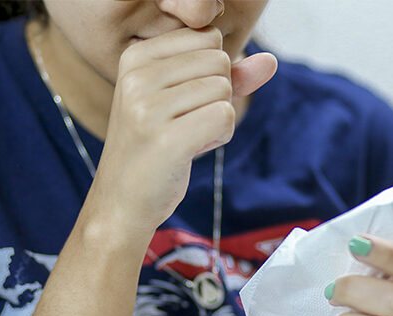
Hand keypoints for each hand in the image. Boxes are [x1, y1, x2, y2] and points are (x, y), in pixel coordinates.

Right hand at [84, 25, 277, 234]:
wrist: (121, 201)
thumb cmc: (154, 146)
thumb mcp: (184, 100)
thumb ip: (227, 76)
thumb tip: (271, 61)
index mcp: (135, 56)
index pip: (208, 38)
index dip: (211, 72)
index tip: (180, 100)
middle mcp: (136, 77)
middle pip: (219, 62)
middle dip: (216, 95)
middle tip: (183, 123)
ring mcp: (148, 109)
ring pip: (224, 91)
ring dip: (218, 119)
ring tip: (184, 137)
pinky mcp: (167, 140)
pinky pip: (225, 117)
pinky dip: (220, 136)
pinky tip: (192, 150)